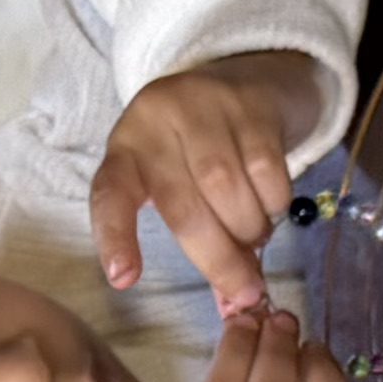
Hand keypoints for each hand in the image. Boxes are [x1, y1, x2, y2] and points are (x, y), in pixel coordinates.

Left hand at [93, 51, 317, 313]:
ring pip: (228, 192)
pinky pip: (267, 173)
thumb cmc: (198, 146)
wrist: (244, 73)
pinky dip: (273, 204)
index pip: (109, 194)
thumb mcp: (178, 180)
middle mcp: (156, 123)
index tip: (123, 278)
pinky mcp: (250, 106)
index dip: (115, 237)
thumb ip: (197, 238)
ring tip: (254, 237)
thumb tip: (235, 307)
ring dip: (248, 230)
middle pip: (183, 208)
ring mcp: (204, 108)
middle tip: (244, 293)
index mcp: (126, 149)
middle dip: (217, 259)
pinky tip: (270, 206)